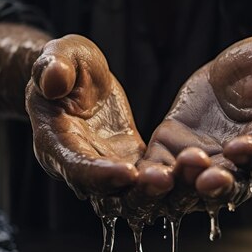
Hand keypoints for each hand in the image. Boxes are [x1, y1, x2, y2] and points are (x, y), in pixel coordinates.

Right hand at [25, 35, 172, 215]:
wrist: (77, 79)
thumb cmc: (64, 65)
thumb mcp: (58, 56)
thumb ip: (53, 67)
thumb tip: (53, 81)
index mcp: (55, 144)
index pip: (76, 167)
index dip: (100, 174)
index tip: (127, 172)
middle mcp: (79, 168)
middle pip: (107, 193)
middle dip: (137, 192)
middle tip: (166, 180)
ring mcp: (106, 170)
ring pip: (133, 194)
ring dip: (161, 192)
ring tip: (189, 175)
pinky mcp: (130, 163)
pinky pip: (151, 180)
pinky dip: (173, 179)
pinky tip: (199, 171)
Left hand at [140, 35, 251, 214]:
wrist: (230, 78)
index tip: (241, 148)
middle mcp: (241, 166)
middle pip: (231, 184)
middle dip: (217, 183)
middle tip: (205, 177)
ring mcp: (204, 166)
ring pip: (192, 188)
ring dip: (178, 187)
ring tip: (162, 178)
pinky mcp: (171, 157)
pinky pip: (160, 173)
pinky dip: (148, 178)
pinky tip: (135, 176)